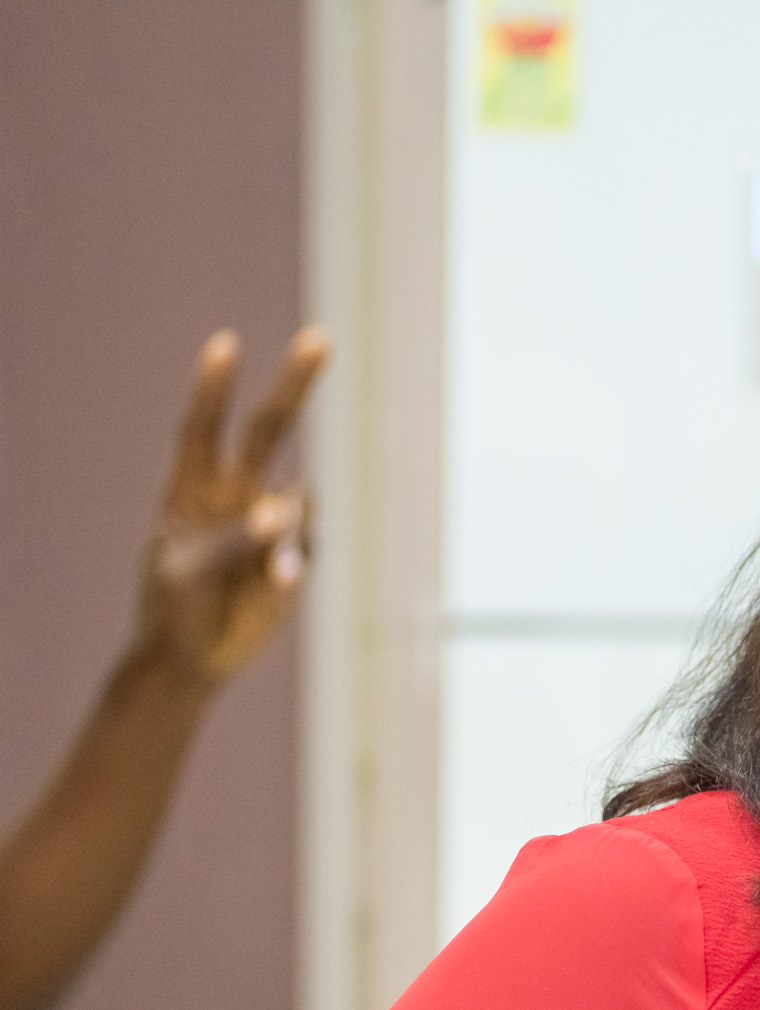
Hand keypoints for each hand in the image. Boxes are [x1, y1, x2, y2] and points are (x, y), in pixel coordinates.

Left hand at [131, 326, 328, 688]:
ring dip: (288, 531)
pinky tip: (278, 586)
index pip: (201, 426)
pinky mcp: (296, 554)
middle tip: (322, 337)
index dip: (213, 386)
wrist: (191, 656)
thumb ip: (232, 538)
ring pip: (298, 500)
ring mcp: (269, 522)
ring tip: (274, 575)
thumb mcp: (184, 571)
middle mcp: (234, 492)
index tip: (227, 343)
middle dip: (296, 382)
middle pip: (270, 427)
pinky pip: (308, 543)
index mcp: (192, 487)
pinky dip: (294, 561)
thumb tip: (282, 511)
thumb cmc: (171, 606)